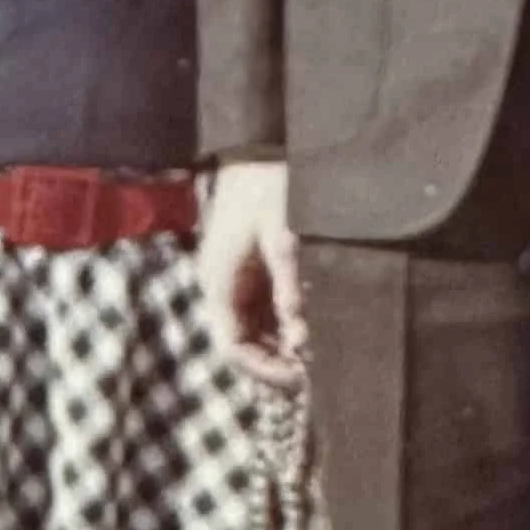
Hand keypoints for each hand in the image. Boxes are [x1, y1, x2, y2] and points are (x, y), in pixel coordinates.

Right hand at [199, 161, 304, 384]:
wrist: (255, 151)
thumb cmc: (266, 189)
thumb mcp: (281, 237)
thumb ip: (288, 285)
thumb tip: (299, 335)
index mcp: (219, 284)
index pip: (233, 346)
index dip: (262, 369)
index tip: (296, 378)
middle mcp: (220, 288)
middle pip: (241, 342)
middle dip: (271, 362)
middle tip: (308, 377)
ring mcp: (233, 279)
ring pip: (251, 328)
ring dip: (277, 346)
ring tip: (310, 362)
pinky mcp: (248, 270)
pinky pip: (260, 309)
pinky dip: (280, 325)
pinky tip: (305, 332)